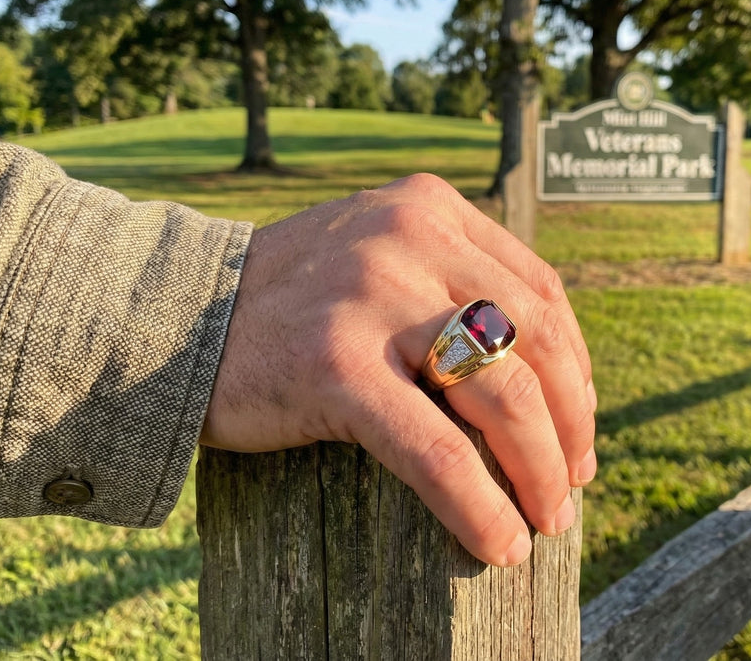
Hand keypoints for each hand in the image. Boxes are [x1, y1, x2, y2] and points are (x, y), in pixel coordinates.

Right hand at [201, 173, 596, 566]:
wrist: (171, 316)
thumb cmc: (287, 300)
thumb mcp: (376, 254)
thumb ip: (447, 277)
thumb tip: (543, 372)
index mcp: (429, 208)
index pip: (541, 291)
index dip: (576, 368)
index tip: (579, 424)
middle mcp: (410, 238)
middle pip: (537, 342)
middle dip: (571, 425)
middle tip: (574, 482)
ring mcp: (373, 297)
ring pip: (502, 394)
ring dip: (540, 469)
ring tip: (547, 519)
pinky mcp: (335, 364)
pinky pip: (434, 449)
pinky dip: (477, 504)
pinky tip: (499, 543)